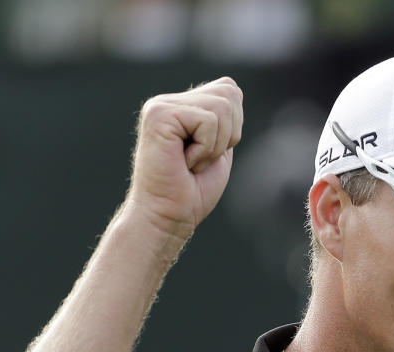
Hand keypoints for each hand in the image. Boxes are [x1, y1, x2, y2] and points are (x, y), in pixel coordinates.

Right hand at [125, 78, 243, 241]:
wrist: (168, 218)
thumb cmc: (192, 194)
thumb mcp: (218, 150)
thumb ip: (224, 120)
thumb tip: (234, 92)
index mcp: (183, 106)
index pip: (229, 89)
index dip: (233, 126)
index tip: (210, 154)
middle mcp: (169, 101)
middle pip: (229, 91)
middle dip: (229, 134)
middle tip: (202, 159)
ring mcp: (161, 105)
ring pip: (221, 107)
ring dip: (216, 145)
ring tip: (192, 162)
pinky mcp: (159, 115)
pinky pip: (208, 121)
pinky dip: (205, 150)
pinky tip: (184, 163)